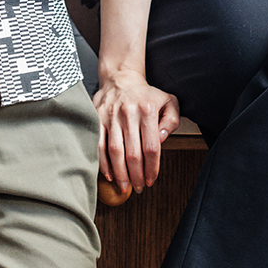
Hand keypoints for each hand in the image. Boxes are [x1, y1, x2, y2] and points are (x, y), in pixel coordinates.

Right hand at [94, 68, 181, 194]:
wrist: (121, 78)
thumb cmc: (146, 94)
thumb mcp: (168, 101)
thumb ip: (171, 120)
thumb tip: (162, 139)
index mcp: (148, 110)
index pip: (151, 147)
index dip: (152, 167)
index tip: (151, 180)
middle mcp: (129, 113)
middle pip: (133, 153)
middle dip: (137, 175)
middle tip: (139, 188)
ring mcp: (111, 116)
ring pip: (115, 152)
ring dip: (120, 173)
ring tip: (125, 186)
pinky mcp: (97, 118)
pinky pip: (99, 144)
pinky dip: (103, 162)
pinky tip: (109, 175)